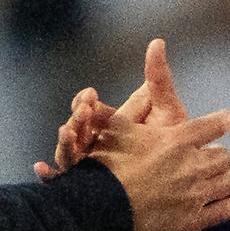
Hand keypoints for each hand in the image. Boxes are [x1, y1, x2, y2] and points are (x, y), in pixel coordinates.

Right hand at [34, 38, 189, 179]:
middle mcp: (98, 144)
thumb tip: (157, 43)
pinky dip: (50, 174)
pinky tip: (42, 169)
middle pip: (75, 131)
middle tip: (82, 111)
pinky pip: (66, 181)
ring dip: (63, 142)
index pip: (88, 109)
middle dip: (75, 120)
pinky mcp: (91, 188)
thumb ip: (157, 80)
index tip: (89, 94)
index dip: (84, 102)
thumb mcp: (166, 109)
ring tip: (65, 134)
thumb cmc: (177, 144)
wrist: (187, 182)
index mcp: (112, 124)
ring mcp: (93, 167)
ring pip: (69, 153)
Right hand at [93, 111, 229, 230]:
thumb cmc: (104, 166)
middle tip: (213, 157)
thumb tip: (134, 74)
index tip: (226, 120)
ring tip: (224, 176)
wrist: (97, 210)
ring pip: (228, 181)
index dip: (222, 121)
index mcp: (176, 139)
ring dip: (227, 176)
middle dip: (219, 156)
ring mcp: (194, 195)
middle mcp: (191, 165)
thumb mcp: (115, 128)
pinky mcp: (193, 221)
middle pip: (223, 156)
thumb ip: (131, 106)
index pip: (213, 125)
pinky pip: (227, 209)